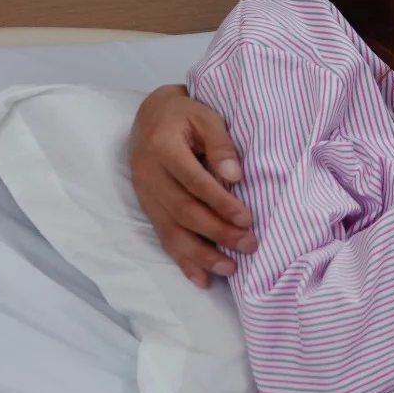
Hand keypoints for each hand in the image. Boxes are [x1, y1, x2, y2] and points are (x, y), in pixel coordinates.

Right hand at [128, 85, 256, 287]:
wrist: (150, 115)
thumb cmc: (185, 114)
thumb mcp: (206, 116)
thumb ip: (221, 144)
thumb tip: (234, 177)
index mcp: (164, 147)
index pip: (195, 181)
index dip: (221, 202)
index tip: (247, 219)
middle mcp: (148, 174)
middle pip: (184, 210)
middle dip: (218, 233)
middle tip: (249, 245)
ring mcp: (144, 194)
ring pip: (171, 230)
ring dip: (201, 254)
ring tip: (230, 268)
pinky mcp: (146, 207)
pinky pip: (163, 237)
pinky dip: (182, 260)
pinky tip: (201, 277)